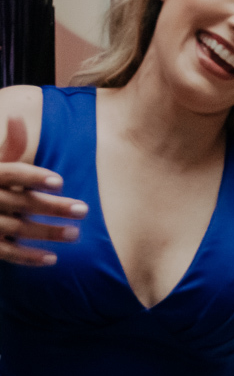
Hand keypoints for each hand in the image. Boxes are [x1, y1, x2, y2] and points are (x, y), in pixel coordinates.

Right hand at [0, 116, 87, 265]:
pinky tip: (52, 259)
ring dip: (47, 233)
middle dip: (52, 207)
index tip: (61, 181)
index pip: (11, 173)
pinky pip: (6, 253)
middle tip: (84, 210)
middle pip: (20, 202)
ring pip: (16, 229)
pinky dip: (28, 257)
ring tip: (75, 234)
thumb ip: (9, 146)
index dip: (34, 177)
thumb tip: (19, 117)